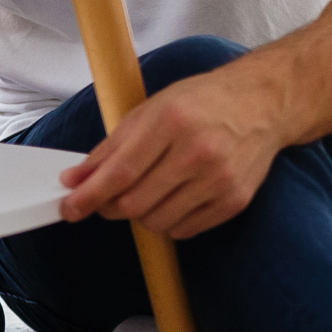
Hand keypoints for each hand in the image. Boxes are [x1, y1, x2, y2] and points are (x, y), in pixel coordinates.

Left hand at [56, 66, 287, 238]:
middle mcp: (197, 152)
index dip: (89, 195)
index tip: (69, 207)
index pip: (120, 172)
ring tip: (143, 192)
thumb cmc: (201, 102)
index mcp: (171, 121)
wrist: (261, 104)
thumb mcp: (150, 110)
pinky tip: (169, 199)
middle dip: (110, 207)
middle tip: (105, 198)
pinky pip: (184, 230)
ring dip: (138, 214)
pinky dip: (166, 221)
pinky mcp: (234, 201)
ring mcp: (219, 180)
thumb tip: (76, 179)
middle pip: (136, 203)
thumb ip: (111, 147)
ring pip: (157, 221)